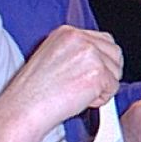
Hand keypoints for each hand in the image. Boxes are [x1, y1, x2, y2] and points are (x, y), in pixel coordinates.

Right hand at [2, 26, 121, 132]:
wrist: (24, 109)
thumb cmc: (33, 92)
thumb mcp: (52, 57)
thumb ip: (76, 52)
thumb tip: (100, 58)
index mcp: (67, 32)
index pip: (103, 40)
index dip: (102, 60)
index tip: (92, 73)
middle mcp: (80, 39)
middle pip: (115, 53)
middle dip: (107, 72)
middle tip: (87, 87)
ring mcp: (90, 54)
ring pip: (116, 72)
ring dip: (103, 87)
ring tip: (78, 93)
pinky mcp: (98, 73)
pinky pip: (114, 88)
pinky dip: (101, 99)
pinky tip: (80, 100)